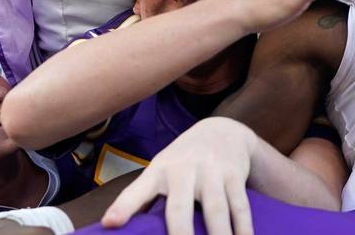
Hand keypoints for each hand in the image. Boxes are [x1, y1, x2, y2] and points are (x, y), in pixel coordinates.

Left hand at [103, 117, 257, 234]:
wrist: (222, 129)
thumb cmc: (183, 160)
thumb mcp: (159, 170)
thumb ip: (141, 197)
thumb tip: (114, 226)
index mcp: (159, 172)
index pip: (137, 191)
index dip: (123, 207)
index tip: (111, 223)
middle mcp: (184, 170)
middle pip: (180, 209)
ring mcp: (212, 171)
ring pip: (216, 210)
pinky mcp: (235, 174)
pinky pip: (240, 206)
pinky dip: (243, 227)